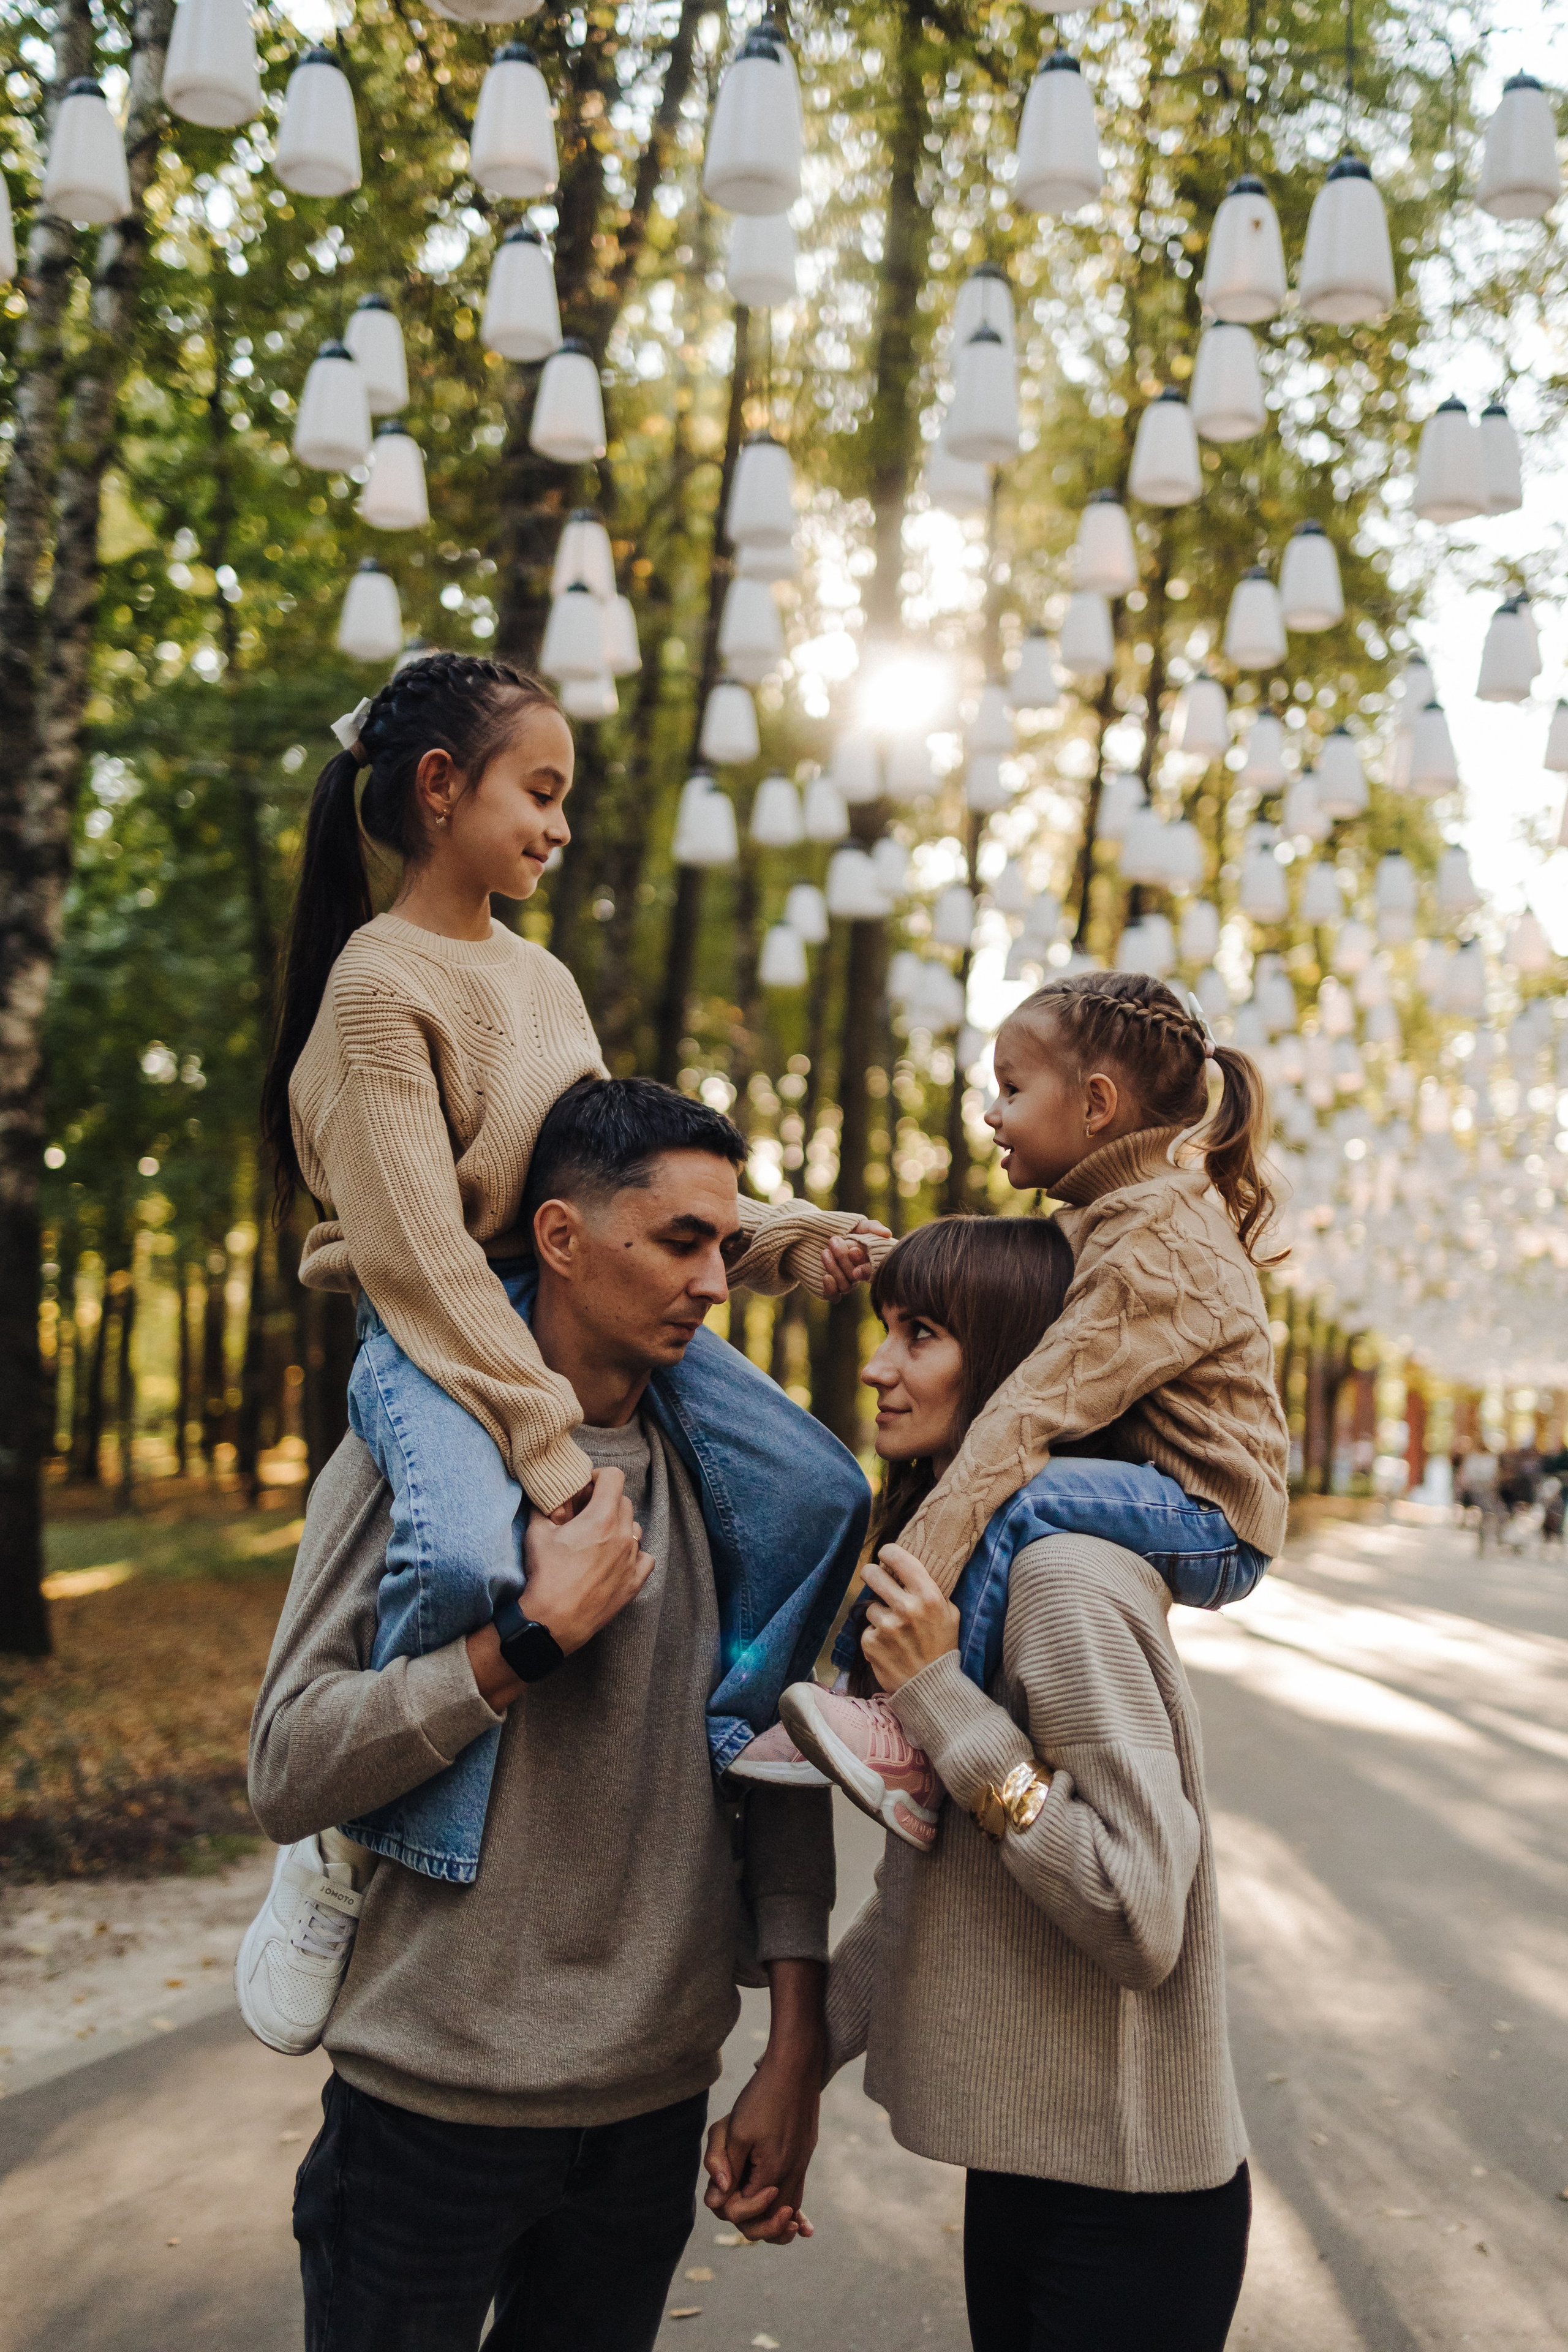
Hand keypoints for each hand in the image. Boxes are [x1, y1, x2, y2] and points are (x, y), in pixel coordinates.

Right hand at [523, 1467, 652, 1654]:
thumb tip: (547, 1494)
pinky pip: (644, 1557)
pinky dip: (633, 1554)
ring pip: (634, 1529)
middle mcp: (623, 1535)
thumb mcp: (537, 1533)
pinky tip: (615, 1560)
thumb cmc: (545, 1575)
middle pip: (623, 1502)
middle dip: (605, 1502)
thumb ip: (545, 1506)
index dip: (598, 1477)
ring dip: (619, 1527)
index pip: (614, 1477)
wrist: (553, 1620)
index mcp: (601, 1517)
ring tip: (599, 1539)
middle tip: (586, 1514)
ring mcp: (631, 1559)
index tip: (587, 1488)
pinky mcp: (634, 1582)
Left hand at [703, 2055, 820, 2244]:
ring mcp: (800, 2165)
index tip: (726, 2186)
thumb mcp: (735, 2129)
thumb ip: (725, 2167)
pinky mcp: (803, 2155)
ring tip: (770, 2225)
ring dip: (775, 2219)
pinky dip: (793, 2207)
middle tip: (738, 2210)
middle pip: (772, 2218)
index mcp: (773, 2173)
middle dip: (754, 2220)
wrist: (795, 2068)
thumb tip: (718, 2201)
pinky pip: (798, 2191)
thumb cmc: (762, 2097)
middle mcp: (791, 2174)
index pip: (748, 2212)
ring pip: (789, 2207)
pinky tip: (800, 2222)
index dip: (732, 2206)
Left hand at [819, 1218, 892, 1300]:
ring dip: (834, 1269)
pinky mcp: (831, 1289)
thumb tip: (887, 1234)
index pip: (872, 1269)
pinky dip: (831, 1289)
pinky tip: (825, 1276)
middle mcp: (858, 1274)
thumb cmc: (844, 1229)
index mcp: (869, 1262)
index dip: (865, 1266)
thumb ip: (872, 1227)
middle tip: (834, 1240)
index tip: (853, 1251)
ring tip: (825, 1251)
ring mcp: (846, 1282)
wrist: (817, 1235)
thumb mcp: (858, 1225)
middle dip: (843, 1258)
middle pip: (855, 1276)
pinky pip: (835, 1296)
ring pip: (845, 1286)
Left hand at [860, 1542, 959, 1692]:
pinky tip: (889, 1648)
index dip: (887, 1552)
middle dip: (871, 1574)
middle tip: (875, 1579)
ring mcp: (886, 1626)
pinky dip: (875, 1637)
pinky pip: (867, 1630)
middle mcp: (906, 1608)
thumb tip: (909, 1571)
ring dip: (878, 1615)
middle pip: (871, 1574)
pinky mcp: (871, 1643)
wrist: (932, 1688)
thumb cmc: (942, 1648)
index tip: (885, 1554)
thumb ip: (932, 1592)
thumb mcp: (950, 1614)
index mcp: (928, 1597)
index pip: (898, 1558)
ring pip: (869, 1606)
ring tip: (894, 1631)